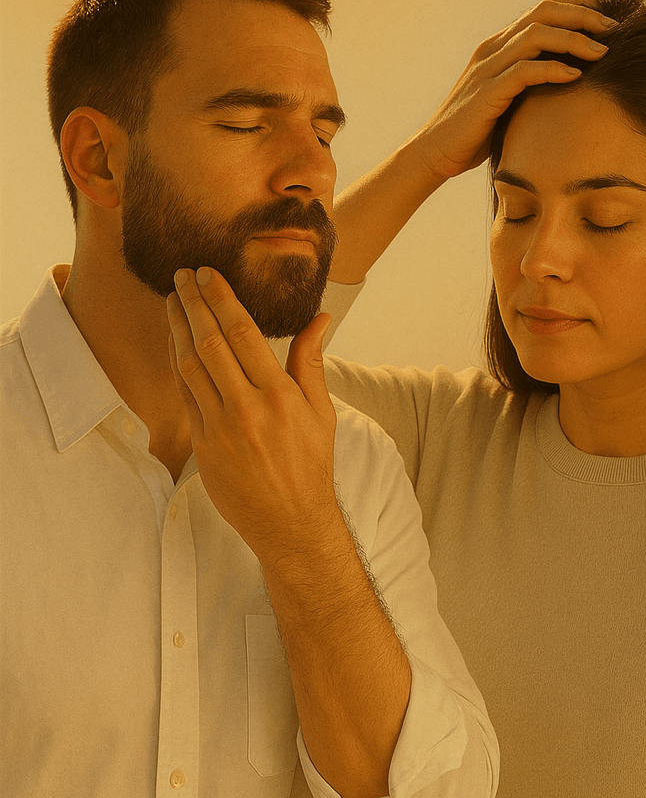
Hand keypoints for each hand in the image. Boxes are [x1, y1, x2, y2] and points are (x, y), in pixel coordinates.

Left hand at [166, 266, 338, 560]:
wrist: (290, 523)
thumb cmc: (310, 463)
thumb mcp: (321, 410)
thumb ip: (311, 360)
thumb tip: (320, 316)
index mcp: (279, 394)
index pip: (241, 333)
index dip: (221, 298)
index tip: (207, 273)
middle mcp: (246, 408)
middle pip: (209, 342)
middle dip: (192, 303)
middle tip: (181, 274)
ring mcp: (219, 428)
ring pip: (190, 366)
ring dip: (177, 328)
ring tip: (171, 299)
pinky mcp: (202, 445)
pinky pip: (184, 394)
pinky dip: (177, 362)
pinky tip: (175, 341)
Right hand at [414, 0, 616, 180]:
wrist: (436, 153)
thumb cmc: (477, 131)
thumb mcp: (509, 98)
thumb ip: (532, 83)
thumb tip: (575, 81)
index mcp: (499, 46)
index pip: (543, 8)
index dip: (578, 6)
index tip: (609, 17)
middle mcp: (493, 49)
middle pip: (543, 12)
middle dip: (583, 15)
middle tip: (615, 28)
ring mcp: (488, 68)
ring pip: (535, 34)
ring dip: (574, 39)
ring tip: (603, 51)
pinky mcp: (486, 93)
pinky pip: (524, 71)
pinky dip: (553, 69)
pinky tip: (576, 76)